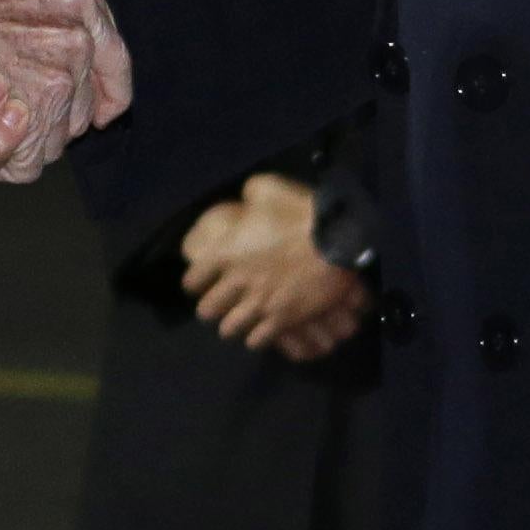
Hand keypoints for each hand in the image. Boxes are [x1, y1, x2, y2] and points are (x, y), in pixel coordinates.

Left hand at [179, 175, 366, 360]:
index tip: (201, 283)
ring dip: (231, 325)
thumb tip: (245, 198)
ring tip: (237, 321)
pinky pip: (257, 340)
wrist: (337, 242)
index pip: (192, 281)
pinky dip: (255, 338)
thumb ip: (248, 194)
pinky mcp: (281, 320)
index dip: (195, 283)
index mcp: (225, 252)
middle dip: (210, 308)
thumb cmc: (299, 214)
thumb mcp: (267, 189)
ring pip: (229, 329)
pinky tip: (259, 332)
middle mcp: (235, 282)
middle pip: (206, 310)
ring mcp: (258, 304)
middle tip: (219, 304)